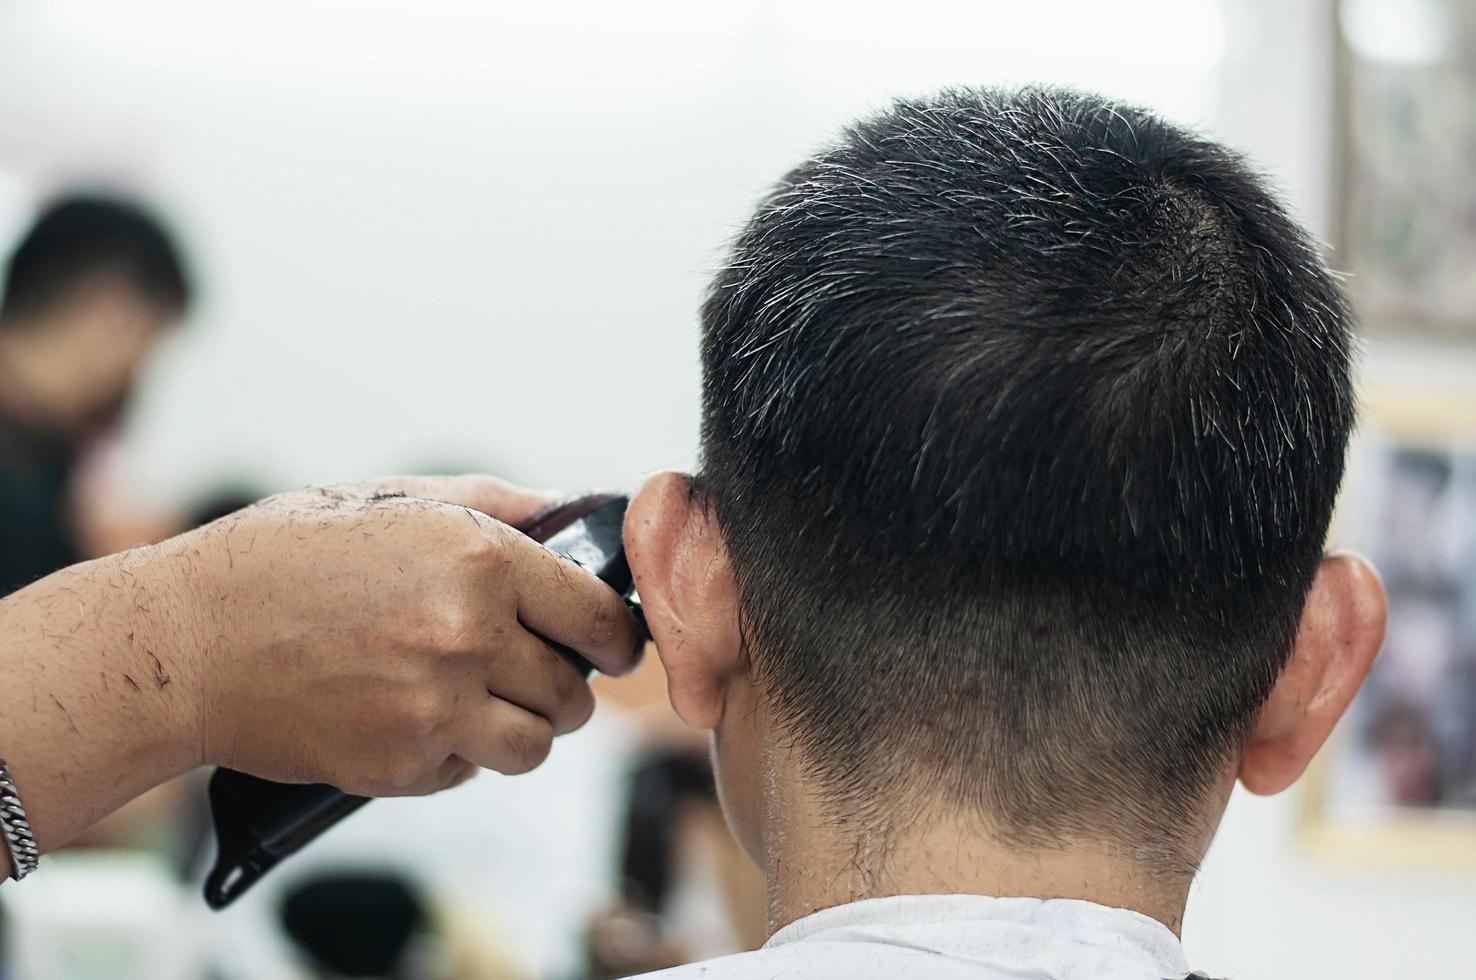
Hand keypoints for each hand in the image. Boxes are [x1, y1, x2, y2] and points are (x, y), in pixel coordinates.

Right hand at [157, 475, 642, 795]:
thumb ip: (494, 503)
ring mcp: (435, 707)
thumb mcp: (392, 500)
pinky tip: (411, 719)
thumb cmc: (283, 560)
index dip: (615, 636)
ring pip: (534, 745)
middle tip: (528, 673)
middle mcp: (468, 635)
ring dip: (517, 729)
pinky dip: (454, 755)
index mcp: (480, 559)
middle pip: (574, 692)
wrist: (186, 640)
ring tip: (478, 703)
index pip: (600, 617)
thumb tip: (570, 508)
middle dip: (560, 686)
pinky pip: (468, 773)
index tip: (612, 645)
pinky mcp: (400, 764)